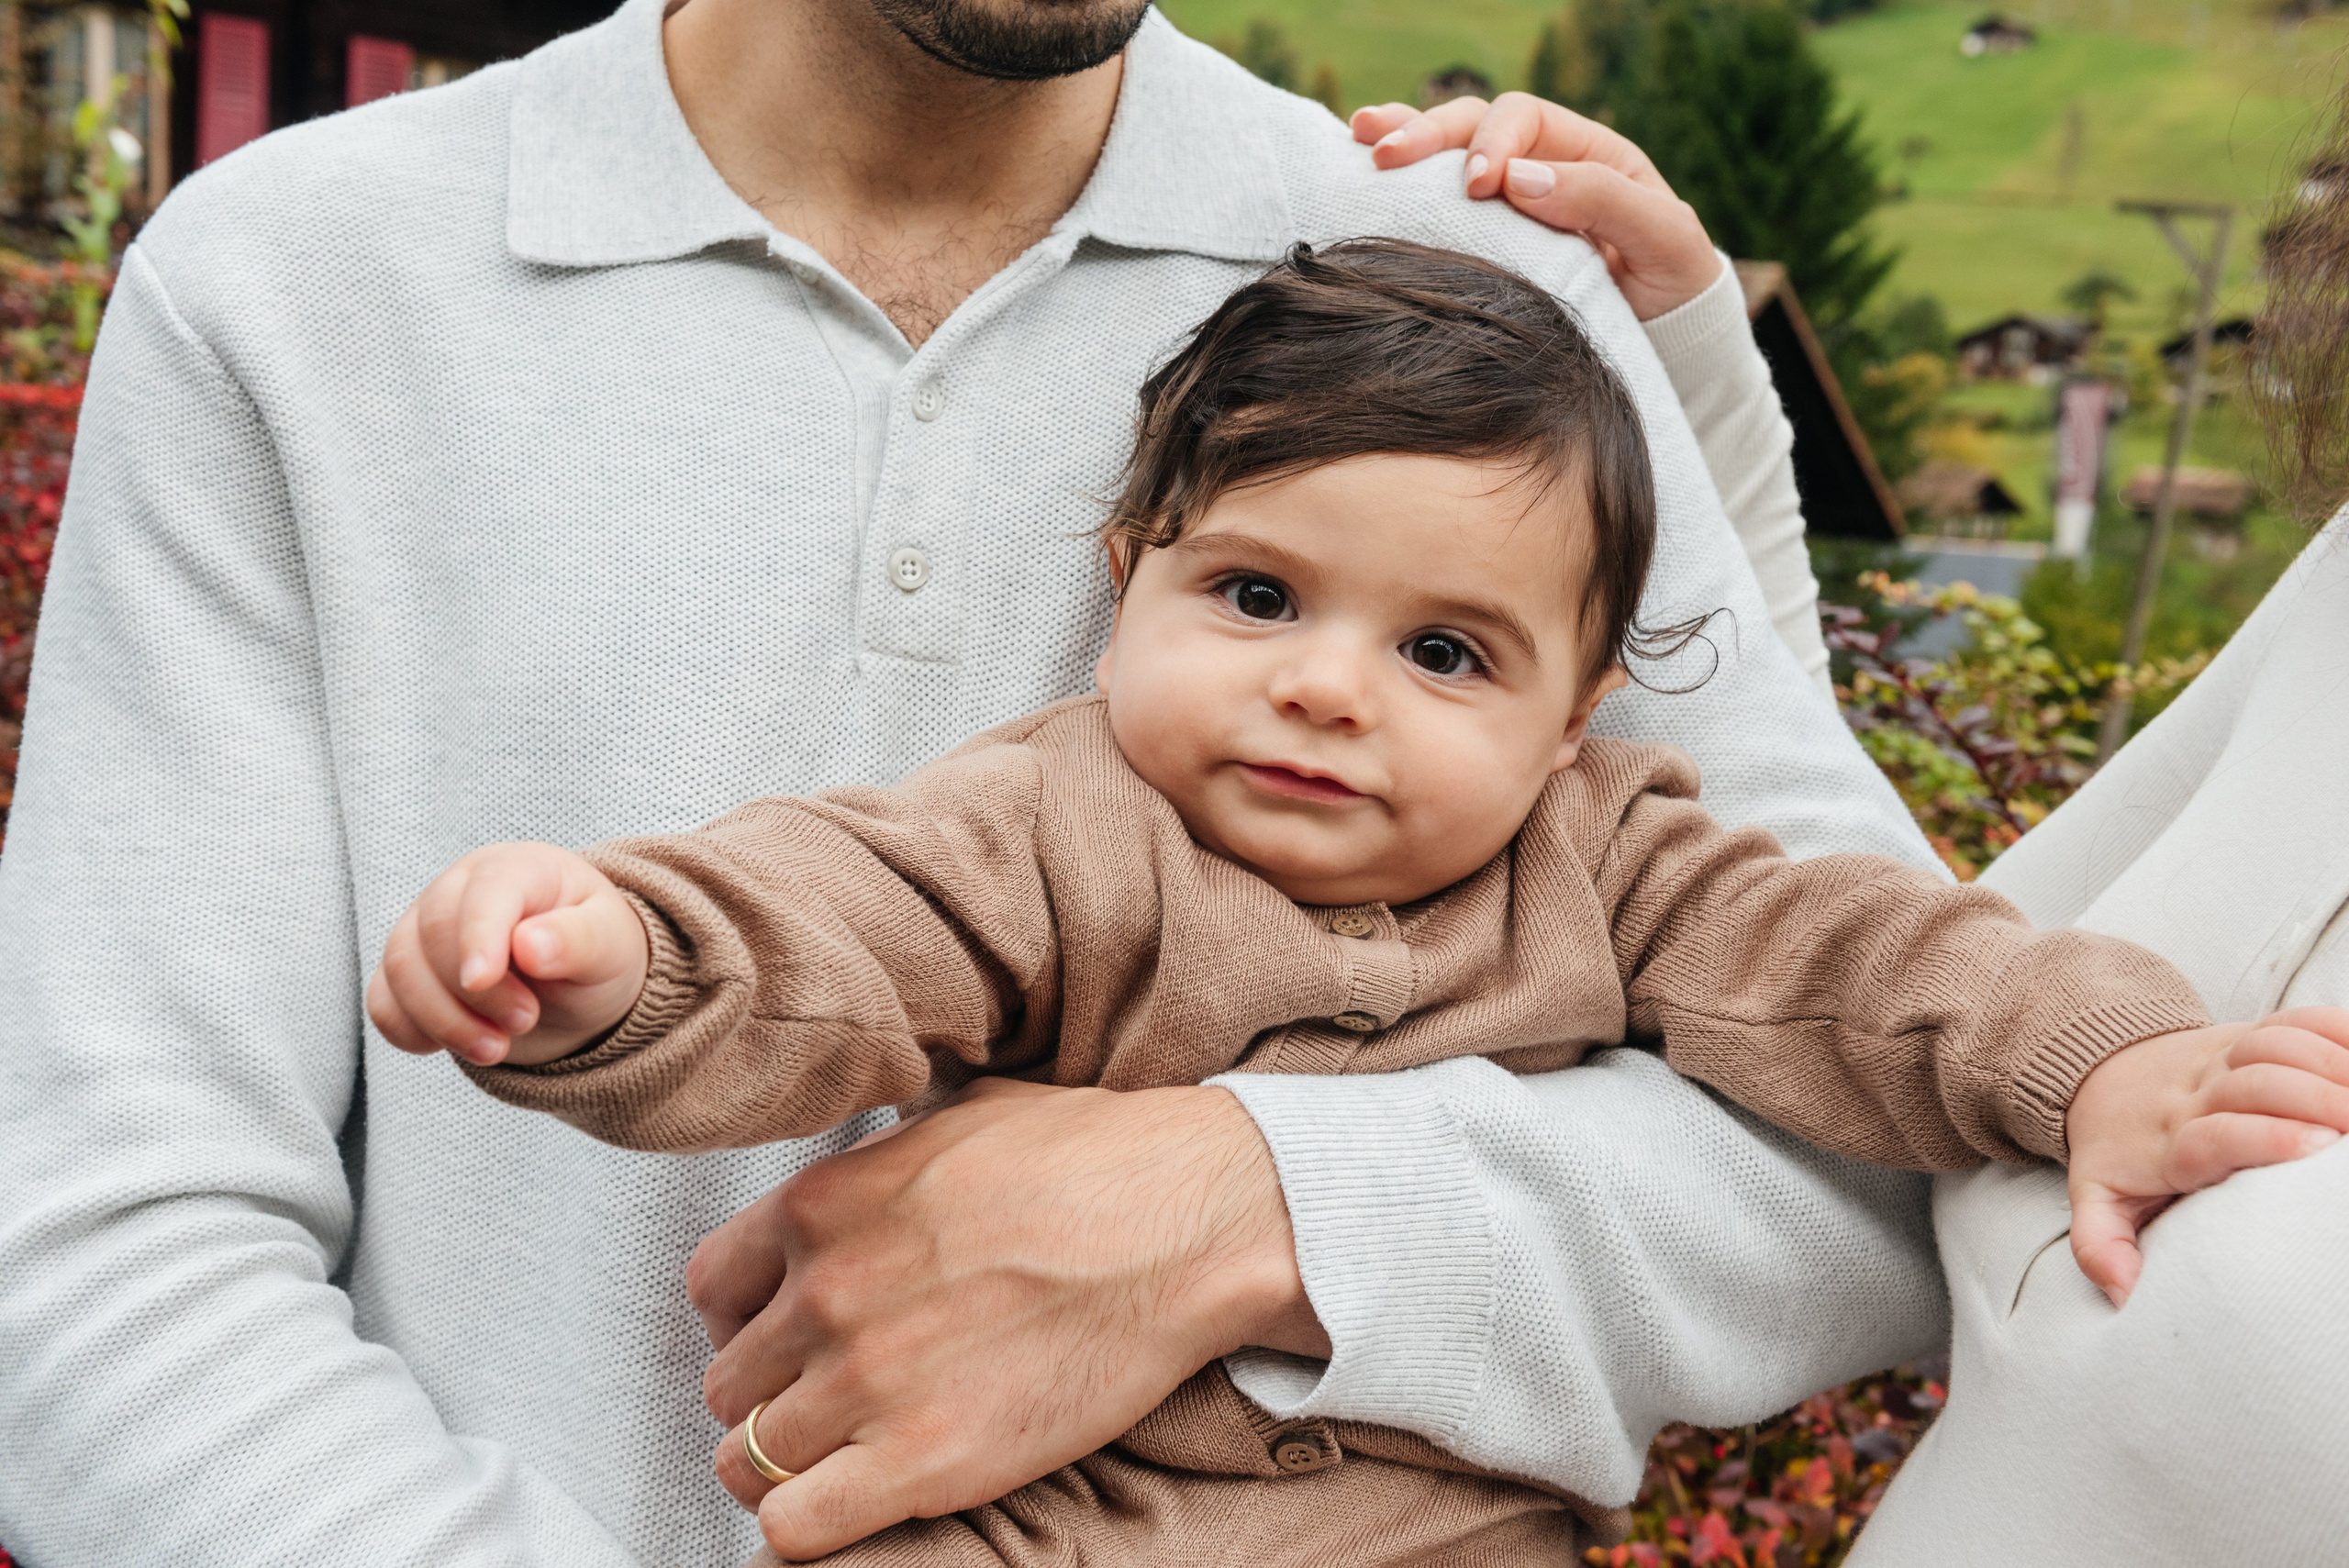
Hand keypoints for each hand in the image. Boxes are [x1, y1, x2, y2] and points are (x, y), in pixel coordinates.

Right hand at [366, 842, 648, 1066]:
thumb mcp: (610, 946)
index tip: (482, 980)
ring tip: (498, 1048)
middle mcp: (459, 889)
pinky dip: (415, 1033)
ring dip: (445, 1021)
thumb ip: (579, 940)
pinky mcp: (406, 974)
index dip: (478, 935)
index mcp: (517, 869)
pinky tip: (463, 1043)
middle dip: (475, 992)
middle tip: (525, 1021)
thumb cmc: (595, 952)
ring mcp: (423, 929)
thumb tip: (529, 944)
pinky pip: (384, 1005)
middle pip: (433, 932)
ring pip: (401, 971)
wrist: (575, 984)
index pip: (485, 891)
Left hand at [687, 1077, 1326, 1561]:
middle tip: (834, 1401)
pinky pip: (792, 1528)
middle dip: (774, 1397)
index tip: (787, 1339)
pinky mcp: (922, 1461)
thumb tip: (863, 1171)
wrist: (1186, 1219)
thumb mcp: (955, 1117)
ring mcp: (865, 1381)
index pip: (709, 1291)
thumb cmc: (1093, 1158)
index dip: (744, 1323)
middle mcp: (822, 1294)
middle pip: (727, 1384)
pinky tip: (858, 1501)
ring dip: (791, 1466)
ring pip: (747, 1461)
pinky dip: (809, 1526)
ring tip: (850, 1457)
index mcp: (820, 1205)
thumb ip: (877, 1160)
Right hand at [1353, 93, 1718, 319]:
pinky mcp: (1478, 242)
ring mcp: (1502, 204)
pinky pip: (1433, 199)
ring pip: (1445, 153)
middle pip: (1473, 124)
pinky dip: (1397, 181)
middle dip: (1429, 134)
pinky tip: (1359, 165)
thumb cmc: (1671, 284)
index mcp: (1583, 152)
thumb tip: (1518, 178)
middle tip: (1389, 157)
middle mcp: (1537, 166)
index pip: (1524, 118)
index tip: (1478, 184)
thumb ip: (1601, 200)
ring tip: (1363, 138)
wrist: (1667, 342)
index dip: (1494, 140)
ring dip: (1401, 139)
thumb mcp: (1662, 238)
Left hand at [2065, 1006, 2348, 1306]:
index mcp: (2169, 1139)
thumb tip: (2121, 1291)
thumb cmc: (2116, 1147)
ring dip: (2333, 1061)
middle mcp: (2198, 1091)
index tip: (2314, 1147)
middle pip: (2257, 1084)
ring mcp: (2223, 1055)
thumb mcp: (2096, 1198)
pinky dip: (2335, 1028)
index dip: (2264, 1136)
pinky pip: (2294, 1019)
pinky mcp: (2246, 1032)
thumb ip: (2100, 1244)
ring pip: (2277, 1043)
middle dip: (2318, 1098)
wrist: (2098, 1074)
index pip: (2214, 1134)